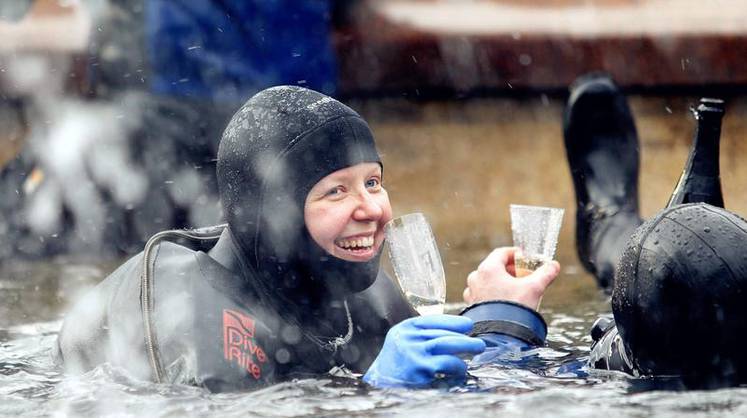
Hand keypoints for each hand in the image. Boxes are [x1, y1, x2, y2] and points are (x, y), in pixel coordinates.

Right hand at [363, 315, 485, 387]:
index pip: (431, 320)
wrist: (380, 383)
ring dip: (465, 346)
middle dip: (463, 336)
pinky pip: (446, 363)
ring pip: (446, 344)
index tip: (467, 324)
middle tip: (479, 341)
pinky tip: (461, 369)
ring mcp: (414, 352)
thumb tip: (453, 333)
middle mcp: (408, 338)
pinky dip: (457, 366)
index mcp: (404, 329)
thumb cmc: (396, 364)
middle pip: (441, 333)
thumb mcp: (403, 342)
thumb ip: (421, 335)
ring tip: (477, 348)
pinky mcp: (421, 369)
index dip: (452, 321)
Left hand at [462, 247, 559, 309]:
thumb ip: (545, 274)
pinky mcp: (472, 306)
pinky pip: (483, 294)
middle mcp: (476, 278)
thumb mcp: (534, 288)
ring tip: (516, 291)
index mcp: (488, 269)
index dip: (515, 254)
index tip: (525, 259)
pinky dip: (494, 294)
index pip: (501, 252)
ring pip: (488, 281)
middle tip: (524, 276)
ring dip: (502, 282)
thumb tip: (554, 265)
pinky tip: (505, 302)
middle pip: (494, 266)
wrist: (500, 335)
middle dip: (510, 270)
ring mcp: (471, 293)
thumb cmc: (513, 309)